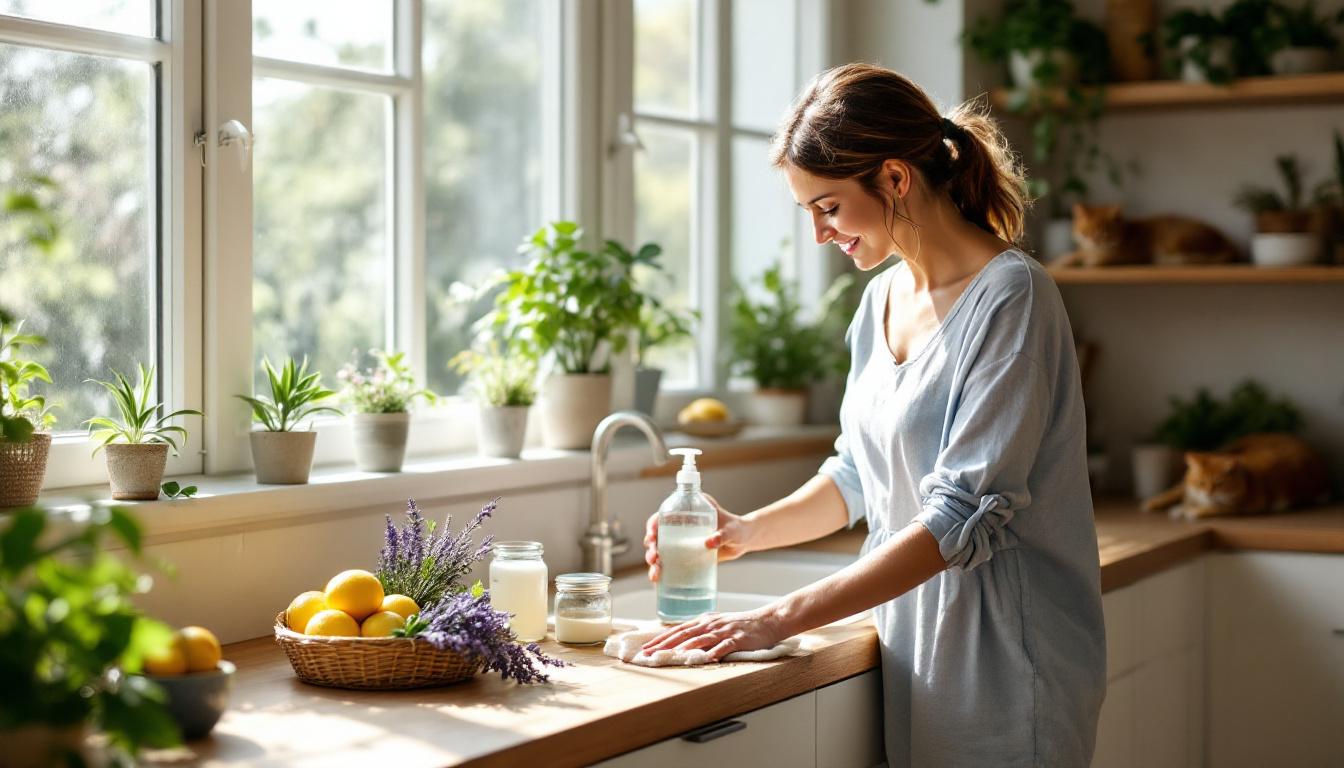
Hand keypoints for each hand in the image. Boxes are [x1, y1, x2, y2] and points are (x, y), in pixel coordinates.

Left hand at [639, 607, 789, 661]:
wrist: (767, 621)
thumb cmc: (741, 626)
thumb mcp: (717, 625)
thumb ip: (700, 633)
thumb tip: (681, 643)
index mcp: (704, 621)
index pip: (677, 630)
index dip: (660, 638)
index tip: (645, 647)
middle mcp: (711, 624)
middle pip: (683, 633)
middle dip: (664, 643)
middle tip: (648, 652)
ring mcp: (724, 631)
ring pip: (700, 639)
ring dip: (684, 647)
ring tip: (670, 655)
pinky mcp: (737, 638)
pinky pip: (724, 646)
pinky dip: (715, 652)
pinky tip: (706, 658)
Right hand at [643, 493, 754, 582]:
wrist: (743, 541)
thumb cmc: (738, 529)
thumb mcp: (731, 530)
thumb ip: (723, 534)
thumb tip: (710, 543)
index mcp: (687, 511)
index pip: (663, 515)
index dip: (653, 525)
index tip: (652, 535)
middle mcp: (680, 525)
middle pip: (658, 535)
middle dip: (651, 547)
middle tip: (654, 557)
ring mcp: (681, 541)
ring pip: (660, 550)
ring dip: (653, 561)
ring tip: (656, 573)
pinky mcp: (685, 556)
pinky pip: (669, 562)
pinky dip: (661, 571)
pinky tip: (657, 580)